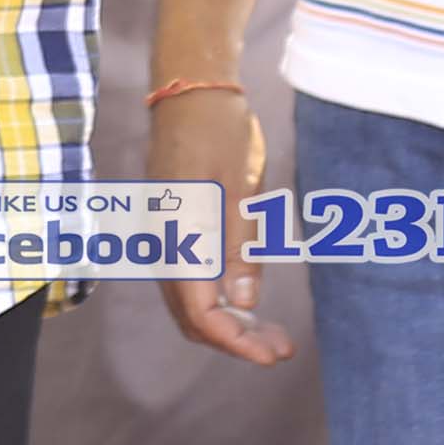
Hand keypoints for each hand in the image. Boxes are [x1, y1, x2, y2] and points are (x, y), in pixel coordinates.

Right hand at [149, 83, 294, 363]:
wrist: (194, 90)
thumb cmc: (219, 132)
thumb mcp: (241, 191)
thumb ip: (239, 248)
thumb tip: (241, 301)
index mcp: (178, 236)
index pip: (200, 312)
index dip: (235, 341)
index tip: (271, 354)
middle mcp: (164, 243)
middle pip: (191, 316)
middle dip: (234, 339)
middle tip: (279, 348)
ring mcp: (167, 236)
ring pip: (190, 301)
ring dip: (228, 321)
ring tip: (270, 332)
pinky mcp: (177, 228)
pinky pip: (192, 278)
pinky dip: (219, 298)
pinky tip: (247, 299)